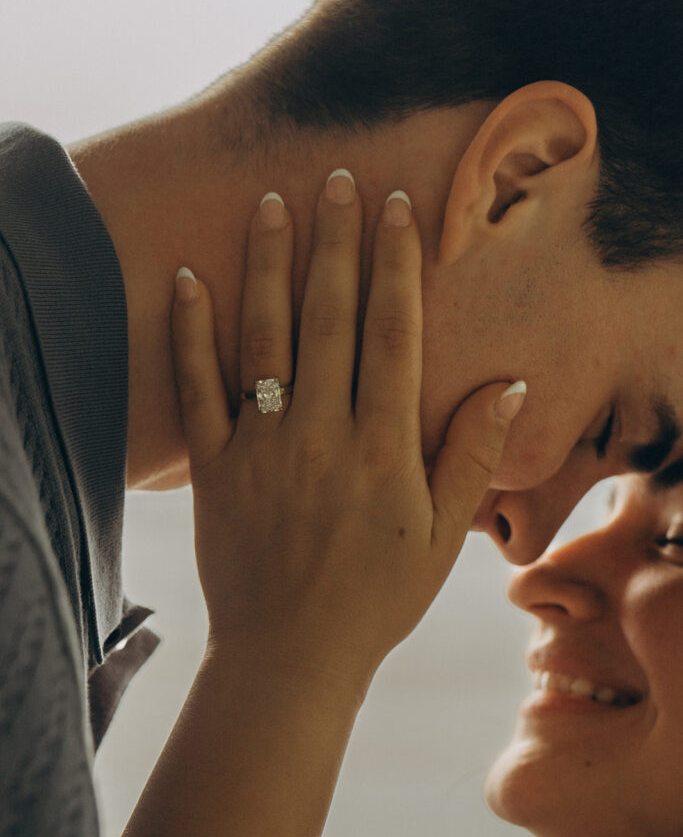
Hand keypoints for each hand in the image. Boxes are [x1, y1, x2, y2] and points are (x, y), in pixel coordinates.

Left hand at [171, 175, 524, 698]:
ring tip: (271, 204)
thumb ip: (471, 456)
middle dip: (335, 243)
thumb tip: (507, 386)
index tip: (398, 210)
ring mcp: (261, 449)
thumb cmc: (374, 600)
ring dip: (269, 267)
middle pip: (328, 319)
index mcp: (383, 448)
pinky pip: (197, 391)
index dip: (396, 266)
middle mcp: (321, 435)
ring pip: (264, 339)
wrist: (288, 655)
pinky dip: (190, 334)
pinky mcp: (214, 469)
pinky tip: (189, 280)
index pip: (392, 334)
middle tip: (337, 180)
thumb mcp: (439, 537)